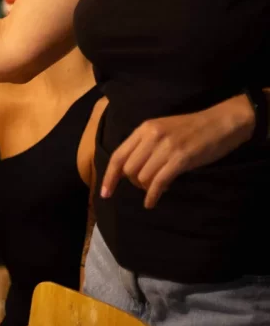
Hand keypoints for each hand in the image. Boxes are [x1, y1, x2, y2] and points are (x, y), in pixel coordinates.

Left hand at [101, 93, 255, 208]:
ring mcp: (165, 147)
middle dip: (132, 183)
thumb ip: (146, 146)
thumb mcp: (163, 131)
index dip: (109, 176)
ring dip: (146, 188)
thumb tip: (132, 170)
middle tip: (144, 186)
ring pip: (142, 177)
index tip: (105, 192)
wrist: (221, 122)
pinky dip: (152, 196)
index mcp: (144, 129)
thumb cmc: (192, 129)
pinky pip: (158, 182)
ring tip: (156, 188)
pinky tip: (151, 203)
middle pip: (128, 169)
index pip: (118, 155)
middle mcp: (151, 137)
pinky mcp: (180, 159)